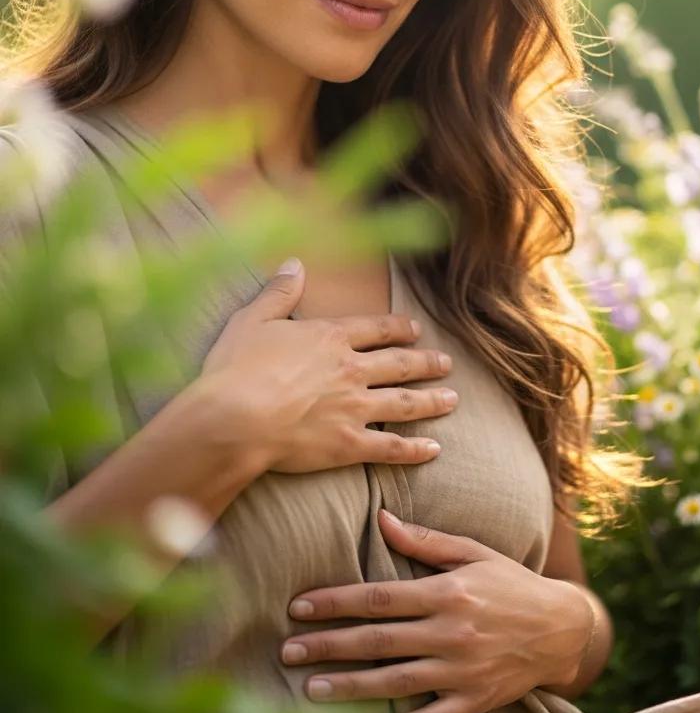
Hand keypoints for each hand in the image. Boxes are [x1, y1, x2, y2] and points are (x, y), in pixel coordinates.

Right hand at [192, 258, 457, 472]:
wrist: (233, 418)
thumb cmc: (236, 368)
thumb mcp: (252, 319)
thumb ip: (278, 292)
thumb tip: (295, 263)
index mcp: (331, 338)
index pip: (376, 329)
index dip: (399, 328)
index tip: (416, 329)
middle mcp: (351, 370)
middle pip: (400, 363)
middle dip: (427, 363)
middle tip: (447, 363)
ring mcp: (355, 408)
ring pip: (405, 402)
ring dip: (432, 400)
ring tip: (453, 399)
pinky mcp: (349, 444)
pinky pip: (391, 447)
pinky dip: (415, 449)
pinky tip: (434, 450)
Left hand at [279, 508, 592, 712]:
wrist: (560, 628)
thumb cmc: (511, 583)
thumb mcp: (474, 552)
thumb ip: (426, 540)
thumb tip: (381, 519)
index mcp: (448, 591)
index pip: (380, 597)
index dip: (336, 602)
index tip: (298, 606)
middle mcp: (451, 631)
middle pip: (378, 641)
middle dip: (328, 646)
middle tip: (288, 651)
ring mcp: (461, 670)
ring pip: (393, 682)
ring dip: (348, 686)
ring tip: (310, 688)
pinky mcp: (471, 702)